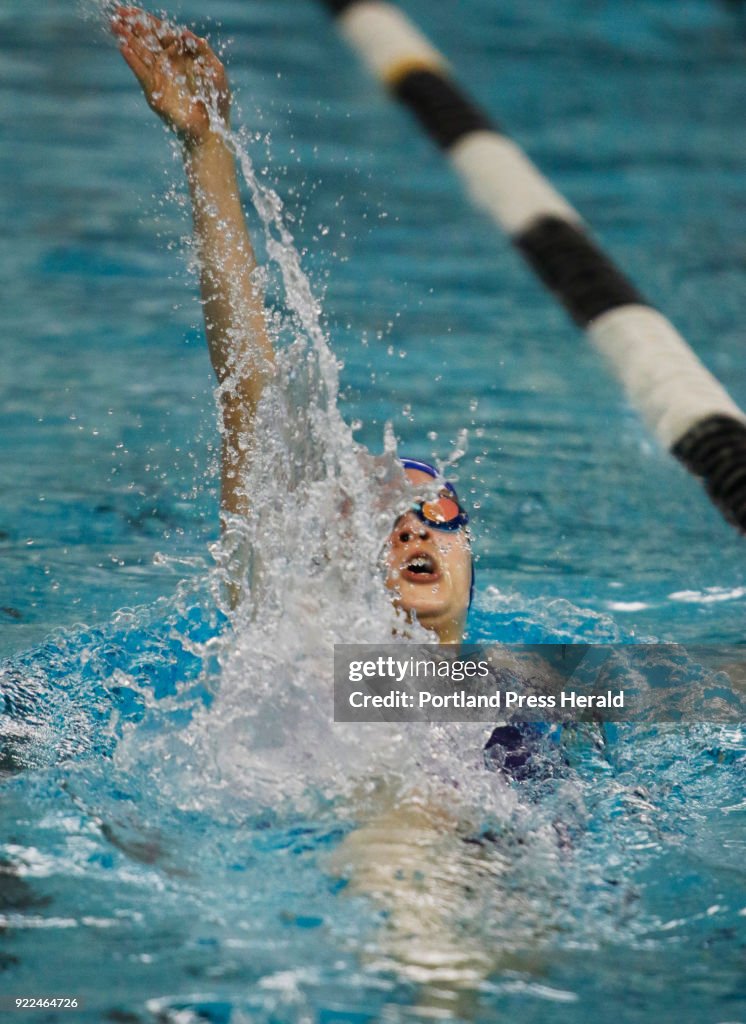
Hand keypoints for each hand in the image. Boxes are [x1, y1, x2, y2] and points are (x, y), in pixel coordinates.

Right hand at [111, 6, 229, 145]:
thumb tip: (188, 33)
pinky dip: (133, 60)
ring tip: (115, 25)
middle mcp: (167, 64)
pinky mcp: (154, 92)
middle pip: (146, 40)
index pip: (160, 33)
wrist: (210, 131)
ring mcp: (159, 78)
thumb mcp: (215, 71)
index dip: (146, 20)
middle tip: (117, 12)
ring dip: (127, 38)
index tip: (131, 10)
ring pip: (141, 53)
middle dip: (132, 25)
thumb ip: (203, 51)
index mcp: (180, 55)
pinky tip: (123, 47)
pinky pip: (142, 73)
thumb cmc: (215, 102)